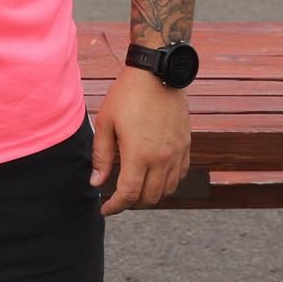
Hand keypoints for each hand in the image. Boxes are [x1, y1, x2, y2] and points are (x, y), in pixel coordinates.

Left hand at [89, 67, 191, 215]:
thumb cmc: (127, 95)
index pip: (129, 195)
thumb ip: (102, 156)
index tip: (105, 208)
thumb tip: (96, 182)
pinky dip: (168, 183)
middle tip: (117, 198)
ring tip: (136, 189)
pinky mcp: (186, 145)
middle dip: (131, 204)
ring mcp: (176, 152)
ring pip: (168, 190)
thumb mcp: (106, 123)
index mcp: (139, 154)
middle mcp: (161, 158)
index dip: (115, 207)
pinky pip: (180, 175)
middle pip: (149, 198)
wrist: (158, 72)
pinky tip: (155, 176)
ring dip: (151, 195)